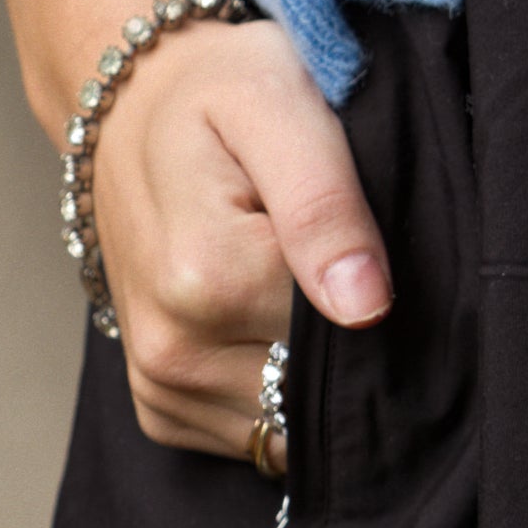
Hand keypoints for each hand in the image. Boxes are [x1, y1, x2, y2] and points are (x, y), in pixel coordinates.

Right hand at [84, 12, 390, 459]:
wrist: (137, 106)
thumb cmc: (222, 92)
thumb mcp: (282, 108)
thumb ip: (326, 207)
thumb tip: (367, 307)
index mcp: (207, 280)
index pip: (353, 333)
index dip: (390, 291)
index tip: (381, 239)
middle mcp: (172, 350)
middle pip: (322, 387)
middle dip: (357, 339)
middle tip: (351, 259)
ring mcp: (162, 387)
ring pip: (293, 422)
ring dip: (318, 371)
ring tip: (308, 284)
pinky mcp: (162, 406)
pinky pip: (254, 434)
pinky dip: (281, 393)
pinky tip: (278, 323)